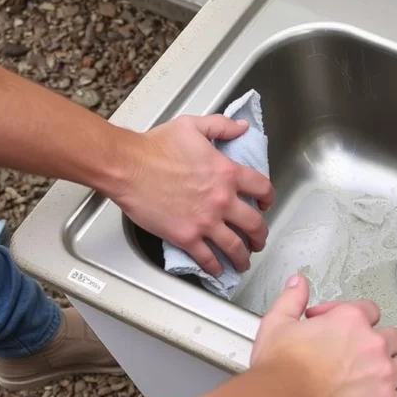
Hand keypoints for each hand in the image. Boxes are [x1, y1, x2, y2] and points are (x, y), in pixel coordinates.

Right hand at [110, 115, 274, 275]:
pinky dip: (216, 267)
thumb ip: (222, 126)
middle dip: (260, 236)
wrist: (127, 167)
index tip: (265, 204)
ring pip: (235, 247)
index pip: (262, 188)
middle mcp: (222, 200)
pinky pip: (208, 258)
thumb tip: (242, 127)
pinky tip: (218, 270)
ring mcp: (205, 221)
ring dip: (243, 257)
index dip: (268, 199)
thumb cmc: (155, 146)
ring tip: (243, 262)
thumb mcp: (193, 126)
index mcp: (227, 173)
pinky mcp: (186, 237)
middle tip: (258, 240)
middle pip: (255, 225)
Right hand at [250, 275, 396, 396]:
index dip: (355, 319)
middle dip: (378, 344)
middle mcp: (373, 345)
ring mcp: (383, 375)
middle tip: (359, 356)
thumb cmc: (280, 373)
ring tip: (369, 379)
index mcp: (351, 321)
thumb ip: (292, 300)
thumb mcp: (277, 325)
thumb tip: (298, 284)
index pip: (370, 310)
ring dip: (389, 370)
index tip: (341, 329)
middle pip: (393, 338)